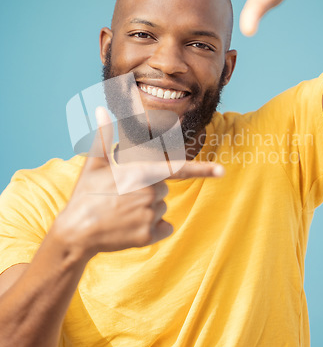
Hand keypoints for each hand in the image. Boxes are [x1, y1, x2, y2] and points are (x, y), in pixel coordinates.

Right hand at [55, 107, 223, 258]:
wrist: (75, 232)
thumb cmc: (86, 195)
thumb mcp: (95, 163)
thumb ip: (104, 136)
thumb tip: (101, 109)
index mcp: (141, 174)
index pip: (179, 170)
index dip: (203, 170)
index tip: (223, 171)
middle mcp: (150, 194)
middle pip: (163, 189)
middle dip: (149, 190)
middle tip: (123, 195)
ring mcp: (149, 217)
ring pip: (162, 209)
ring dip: (149, 210)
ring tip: (123, 212)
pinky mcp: (148, 237)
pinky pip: (163, 228)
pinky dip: (153, 229)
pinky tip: (131, 226)